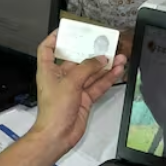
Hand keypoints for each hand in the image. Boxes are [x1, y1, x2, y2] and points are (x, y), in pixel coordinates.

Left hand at [31, 31, 124, 154]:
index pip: (47, 49)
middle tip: (103, 43)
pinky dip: (108, 78)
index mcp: (49, 71)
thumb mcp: (70, 83)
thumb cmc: (53, 112)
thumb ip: (87, 68)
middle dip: (90, 52)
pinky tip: (118, 70)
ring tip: (118, 56)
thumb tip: (100, 59)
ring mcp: (74, 88)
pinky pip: (98, 84)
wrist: (58, 135)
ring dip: (104, 65)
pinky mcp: (84, 98)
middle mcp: (61, 78)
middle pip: (76, 60)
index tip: (66, 30)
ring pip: (91, 72)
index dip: (55, 38)